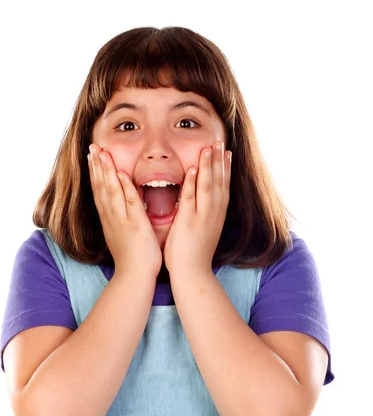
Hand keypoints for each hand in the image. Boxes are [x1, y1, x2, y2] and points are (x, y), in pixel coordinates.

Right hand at [87, 144, 162, 278]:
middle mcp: (112, 217)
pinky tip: (119, 173)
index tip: (93, 157)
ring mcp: (121, 220)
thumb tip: (124, 211)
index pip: (100, 191)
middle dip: (96, 166)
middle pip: (100, 186)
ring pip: (110, 190)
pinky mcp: (134, 224)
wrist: (134, 276)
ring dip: (105, 170)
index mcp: (110, 219)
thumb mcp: (123, 235)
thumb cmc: (133, 259)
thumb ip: (123, 220)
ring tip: (101, 152)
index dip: (95, 173)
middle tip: (92, 147)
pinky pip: (128, 202)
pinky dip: (123, 187)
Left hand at [163, 141, 231, 275]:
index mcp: (216, 215)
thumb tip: (203, 206)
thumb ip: (204, 216)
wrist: (192, 273)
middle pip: (218, 182)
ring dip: (208, 165)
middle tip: (219, 141)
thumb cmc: (194, 254)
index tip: (226, 151)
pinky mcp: (189, 221)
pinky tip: (192, 168)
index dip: (225, 168)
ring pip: (207, 186)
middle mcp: (213, 213)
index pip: (223, 186)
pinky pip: (191, 198)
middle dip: (219, 160)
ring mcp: (202, 216)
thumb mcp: (204, 231)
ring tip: (209, 147)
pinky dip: (192, 182)